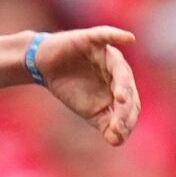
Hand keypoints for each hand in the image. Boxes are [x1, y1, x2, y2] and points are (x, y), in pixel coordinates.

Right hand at [33, 27, 140, 145]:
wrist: (43, 68)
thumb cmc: (70, 88)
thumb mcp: (89, 112)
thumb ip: (105, 125)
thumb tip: (117, 141)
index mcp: (121, 87)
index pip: (132, 105)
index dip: (126, 121)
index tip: (116, 136)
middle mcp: (118, 70)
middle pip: (128, 89)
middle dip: (124, 109)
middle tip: (118, 125)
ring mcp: (106, 53)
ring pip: (121, 70)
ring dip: (123, 84)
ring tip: (122, 99)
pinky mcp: (92, 39)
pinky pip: (107, 35)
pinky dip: (118, 35)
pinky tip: (129, 38)